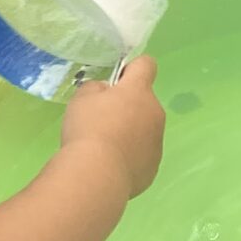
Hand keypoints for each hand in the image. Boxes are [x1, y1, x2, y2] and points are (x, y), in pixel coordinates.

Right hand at [62, 55, 165, 197]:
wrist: (98, 174)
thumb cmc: (88, 129)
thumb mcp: (82, 99)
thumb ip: (96, 89)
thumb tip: (106, 93)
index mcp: (139, 91)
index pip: (146, 65)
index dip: (132, 68)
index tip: (116, 81)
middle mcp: (155, 112)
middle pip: (144, 101)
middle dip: (126, 106)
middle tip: (100, 121)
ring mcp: (157, 141)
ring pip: (144, 128)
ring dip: (129, 132)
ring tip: (103, 147)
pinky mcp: (153, 165)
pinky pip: (142, 153)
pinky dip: (129, 155)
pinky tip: (110, 165)